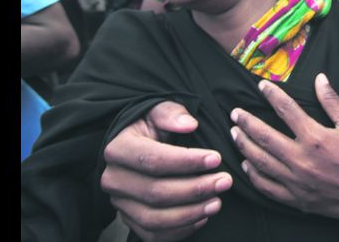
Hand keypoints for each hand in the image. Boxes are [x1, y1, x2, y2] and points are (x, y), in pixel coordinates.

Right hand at [101, 102, 231, 241]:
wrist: (140, 145)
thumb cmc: (153, 126)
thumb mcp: (158, 109)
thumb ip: (172, 113)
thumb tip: (189, 124)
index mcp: (118, 148)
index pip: (153, 159)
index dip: (186, 162)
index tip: (216, 159)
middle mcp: (114, 179)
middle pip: (155, 192)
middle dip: (195, 189)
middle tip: (225, 181)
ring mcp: (120, 203)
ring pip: (154, 218)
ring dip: (190, 213)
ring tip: (217, 201)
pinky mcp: (130, 220)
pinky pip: (154, 235)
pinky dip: (180, 230)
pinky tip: (202, 217)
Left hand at [230, 74, 338, 227]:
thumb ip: (332, 101)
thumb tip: (320, 78)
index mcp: (315, 137)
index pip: (286, 109)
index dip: (272, 95)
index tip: (261, 86)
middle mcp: (301, 159)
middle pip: (264, 136)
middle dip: (246, 122)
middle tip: (235, 113)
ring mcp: (296, 182)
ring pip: (260, 161)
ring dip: (244, 145)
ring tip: (235, 134)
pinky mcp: (296, 199)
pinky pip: (267, 187)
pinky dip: (253, 175)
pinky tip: (247, 165)